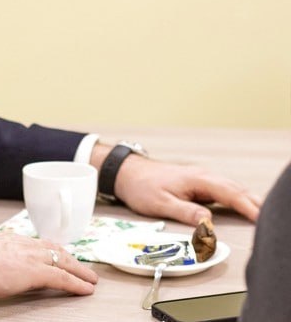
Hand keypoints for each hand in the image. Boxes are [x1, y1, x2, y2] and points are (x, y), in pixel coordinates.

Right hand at [0, 232, 97, 298]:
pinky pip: (63, 278)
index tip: (58, 256)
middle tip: (82, 267)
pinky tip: (86, 289)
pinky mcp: (35, 272)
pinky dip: (77, 283)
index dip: (51, 251)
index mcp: (10, 240)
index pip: (37, 244)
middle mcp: (23, 244)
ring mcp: (31, 257)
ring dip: (80, 270)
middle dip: (71, 258)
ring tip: (90, 279)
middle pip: (55, 249)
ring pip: (64, 261)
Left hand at [111, 153, 261, 224]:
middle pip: (236, 189)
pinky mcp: (197, 184)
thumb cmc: (141, 186)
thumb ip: (186, 213)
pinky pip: (223, 190)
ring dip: (247, 200)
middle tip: (268, 219)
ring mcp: (201, 179)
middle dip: (254, 203)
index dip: (248, 206)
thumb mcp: (161, 203)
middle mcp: (203, 176)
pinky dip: (237, 197)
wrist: (126, 172)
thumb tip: (209, 223)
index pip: (230, 193)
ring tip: (262, 214)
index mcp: (197, 179)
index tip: (261, 218)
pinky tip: (243, 205)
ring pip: (231, 188)